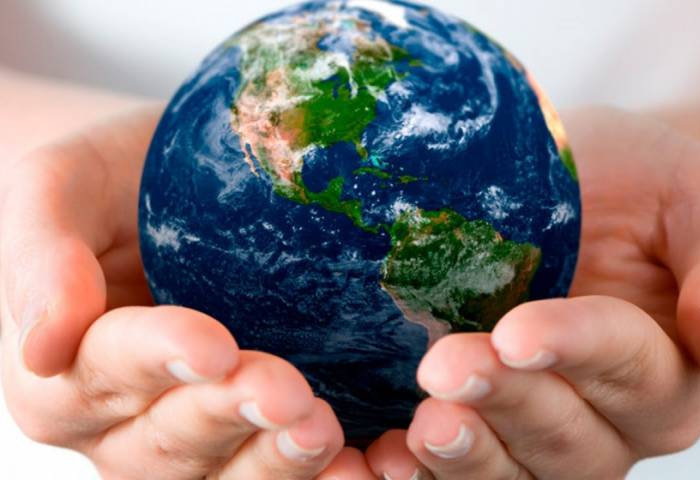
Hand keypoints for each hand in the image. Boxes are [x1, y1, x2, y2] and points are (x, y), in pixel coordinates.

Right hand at [0, 108, 375, 478]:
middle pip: (168, 439)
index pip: (105, 372)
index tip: (214, 346)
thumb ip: (42, 257)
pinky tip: (355, 466)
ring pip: (220, 473)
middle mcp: (123, 418)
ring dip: (272, 462)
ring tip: (320, 432)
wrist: (168, 186)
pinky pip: (268, 471)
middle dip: (228, 416)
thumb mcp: (60, 188)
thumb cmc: (112, 181)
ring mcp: (190, 432)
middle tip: (287, 393)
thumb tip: (44, 344)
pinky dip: (311, 475)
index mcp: (67, 366)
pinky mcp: (250, 430)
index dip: (158, 362)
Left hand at [362, 107, 699, 478]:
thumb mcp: (684, 192)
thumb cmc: (629, 182)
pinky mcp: (476, 423)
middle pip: (569, 436)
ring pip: (516, 470)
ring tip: (423, 426)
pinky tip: (387, 459)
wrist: (557, 187)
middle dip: (508, 403)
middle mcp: (605, 413)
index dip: (575, 352)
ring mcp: (534, 426)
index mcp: (664, 362)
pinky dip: (424, 474)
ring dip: (469, 453)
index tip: (516, 332)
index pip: (632, 371)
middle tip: (446, 367)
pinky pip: (462, 470)